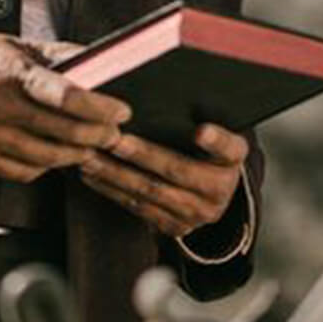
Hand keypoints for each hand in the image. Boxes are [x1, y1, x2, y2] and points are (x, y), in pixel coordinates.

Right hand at [0, 26, 129, 181]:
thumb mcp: (1, 42)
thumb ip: (49, 53)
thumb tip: (92, 58)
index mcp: (5, 71)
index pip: (66, 97)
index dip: (101, 108)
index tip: (121, 109)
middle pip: (66, 133)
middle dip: (100, 135)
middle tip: (115, 131)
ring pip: (49, 158)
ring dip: (77, 154)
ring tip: (90, 143)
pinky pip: (24, 171)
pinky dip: (45, 165)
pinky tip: (53, 153)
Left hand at [77, 124, 247, 237]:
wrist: (211, 190)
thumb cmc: (202, 149)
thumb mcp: (212, 131)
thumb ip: (201, 118)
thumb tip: (174, 94)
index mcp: (231, 160)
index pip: (228, 148)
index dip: (215, 141)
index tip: (201, 131)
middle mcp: (219, 192)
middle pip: (176, 170)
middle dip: (140, 155)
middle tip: (113, 140)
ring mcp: (196, 214)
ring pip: (150, 192)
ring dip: (115, 174)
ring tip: (91, 156)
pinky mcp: (174, 227)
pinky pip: (138, 208)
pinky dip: (111, 190)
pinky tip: (92, 175)